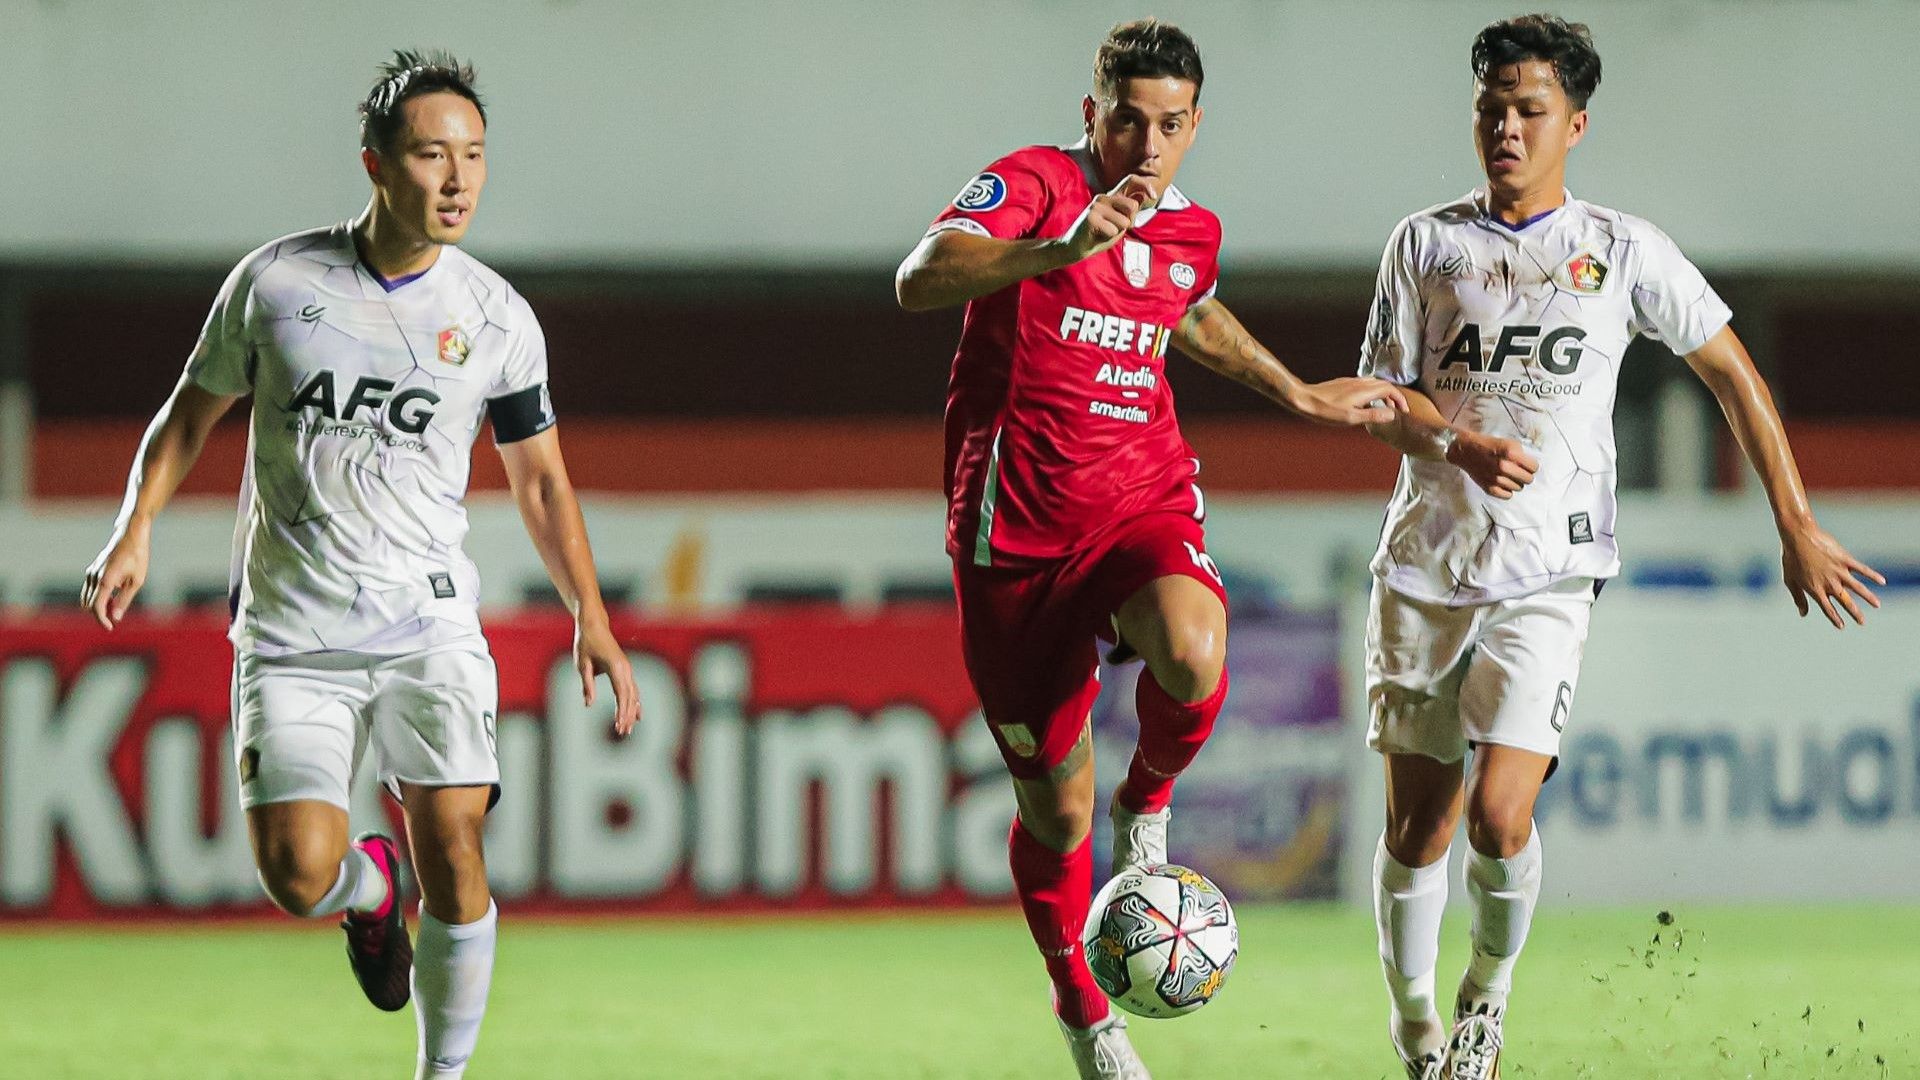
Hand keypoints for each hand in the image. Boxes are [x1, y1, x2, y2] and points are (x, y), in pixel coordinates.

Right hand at [82, 527, 150, 629]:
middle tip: (115, 618)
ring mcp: (90, 572)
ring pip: (88, 597)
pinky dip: (97, 597)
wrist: (130, 535)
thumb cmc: (137, 557)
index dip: (102, 620)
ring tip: (116, 605)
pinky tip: (113, 595)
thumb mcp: (136, 580)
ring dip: (98, 605)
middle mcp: (93, 576)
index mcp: (105, 580)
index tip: (110, 628)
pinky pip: (90, 589)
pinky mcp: (92, 570)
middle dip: (100, 614)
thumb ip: (124, 599)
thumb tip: (115, 617)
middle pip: (89, 604)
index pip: (97, 607)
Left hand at [574, 618, 640, 734]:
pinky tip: (636, 714)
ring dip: (631, 711)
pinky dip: (634, 703)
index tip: (618, 725)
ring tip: (628, 729)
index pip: (621, 694)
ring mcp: (627, 669)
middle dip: (627, 716)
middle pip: (630, 697)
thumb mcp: (582, 664)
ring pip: (633, 694)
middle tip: (623, 733)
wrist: (594, 625)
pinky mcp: (624, 669)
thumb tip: (589, 704)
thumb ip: (587, 684)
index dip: (621, 711)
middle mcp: (625, 669)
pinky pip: (632, 689)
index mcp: (615, 667)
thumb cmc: (585, 643)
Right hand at [1059, 174, 1157, 260]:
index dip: (1145, 185)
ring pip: (1124, 221)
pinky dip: (1109, 238)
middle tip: (1116, 229)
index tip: (1154, 196)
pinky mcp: (1091, 218)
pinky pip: (1113, 231)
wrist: (1075, 247)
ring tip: (1105, 232)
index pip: (1131, 180)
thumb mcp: (1119, 223)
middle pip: (1132, 206)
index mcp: (1111, 196)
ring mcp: (1096, 206)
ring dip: (1118, 232)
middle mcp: (1104, 197)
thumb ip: (1130, 211)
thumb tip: (1144, 196)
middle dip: (1129, 222)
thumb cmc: (1099, 235)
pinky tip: (1098, 236)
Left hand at [1290, 377, 1408, 425]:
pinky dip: (1372, 392)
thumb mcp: (1351, 418)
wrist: (1303, 399)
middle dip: (1394, 396)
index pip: (1390, 389)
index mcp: (1364, 391)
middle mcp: (1359, 383)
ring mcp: (1350, 382)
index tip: (1404, 410)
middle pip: (1384, 385)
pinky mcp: (1342, 384)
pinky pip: (1363, 384)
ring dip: (1383, 393)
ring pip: (1374, 383)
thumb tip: (1392, 415)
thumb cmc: (1325, 411)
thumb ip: (1373, 416)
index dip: (1400, 399)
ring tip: (1383, 407)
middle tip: (1397, 409)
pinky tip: (1365, 402)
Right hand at [1446, 430, 1537, 498]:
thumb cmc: (1488, 445)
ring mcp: (1496, 479)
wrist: (1466, 450)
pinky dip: (1507, 490)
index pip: (1534, 467)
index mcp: (1511, 454)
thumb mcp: (1509, 443)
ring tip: (1507, 475)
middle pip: (1528, 479)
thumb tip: (1530, 466)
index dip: (1531, 466)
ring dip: (1515, 482)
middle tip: (1518, 471)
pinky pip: (1507, 495)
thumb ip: (1521, 454)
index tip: (1527, 465)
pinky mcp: (1489, 488)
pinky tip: (1502, 483)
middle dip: (1525, 474)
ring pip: (1518, 488)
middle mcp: (1504, 467)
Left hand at [1780, 523, 1883, 627]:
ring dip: (1868, 597)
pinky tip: (1882, 581)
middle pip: (1845, 601)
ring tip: (1877, 605)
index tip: (1842, 626)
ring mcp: (1838, 571)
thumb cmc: (1791, 558)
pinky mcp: (1845, 559)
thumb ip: (1798, 597)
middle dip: (1854, 613)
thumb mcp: (1790, 580)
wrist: (1798, 537)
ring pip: (1857, 588)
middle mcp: (1829, 583)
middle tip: (1862, 622)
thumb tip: (1803, 614)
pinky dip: (1873, 575)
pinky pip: (1862, 569)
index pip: (1827, 608)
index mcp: (1815, 589)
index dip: (1834, 618)